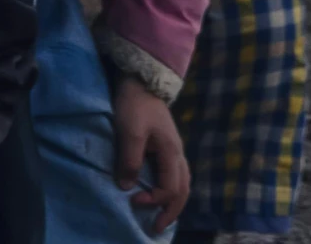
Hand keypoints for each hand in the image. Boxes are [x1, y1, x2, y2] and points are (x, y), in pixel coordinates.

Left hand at [112, 73, 190, 231]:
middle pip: (183, 190)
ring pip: (183, 183)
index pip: (169, 188)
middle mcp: (178, 154)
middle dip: (171, 212)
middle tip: (157, 229)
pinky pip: (176, 175)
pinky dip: (172, 190)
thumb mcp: (129, 132)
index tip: (133, 201)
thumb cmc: (135, 106)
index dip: (153, 200)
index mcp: (171, 152)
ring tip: (162, 217)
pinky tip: (161, 194)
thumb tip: (127, 187)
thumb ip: (130, 160)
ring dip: (174, 202)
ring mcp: (175, 149)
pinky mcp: (168, 146)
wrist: (141, 81)